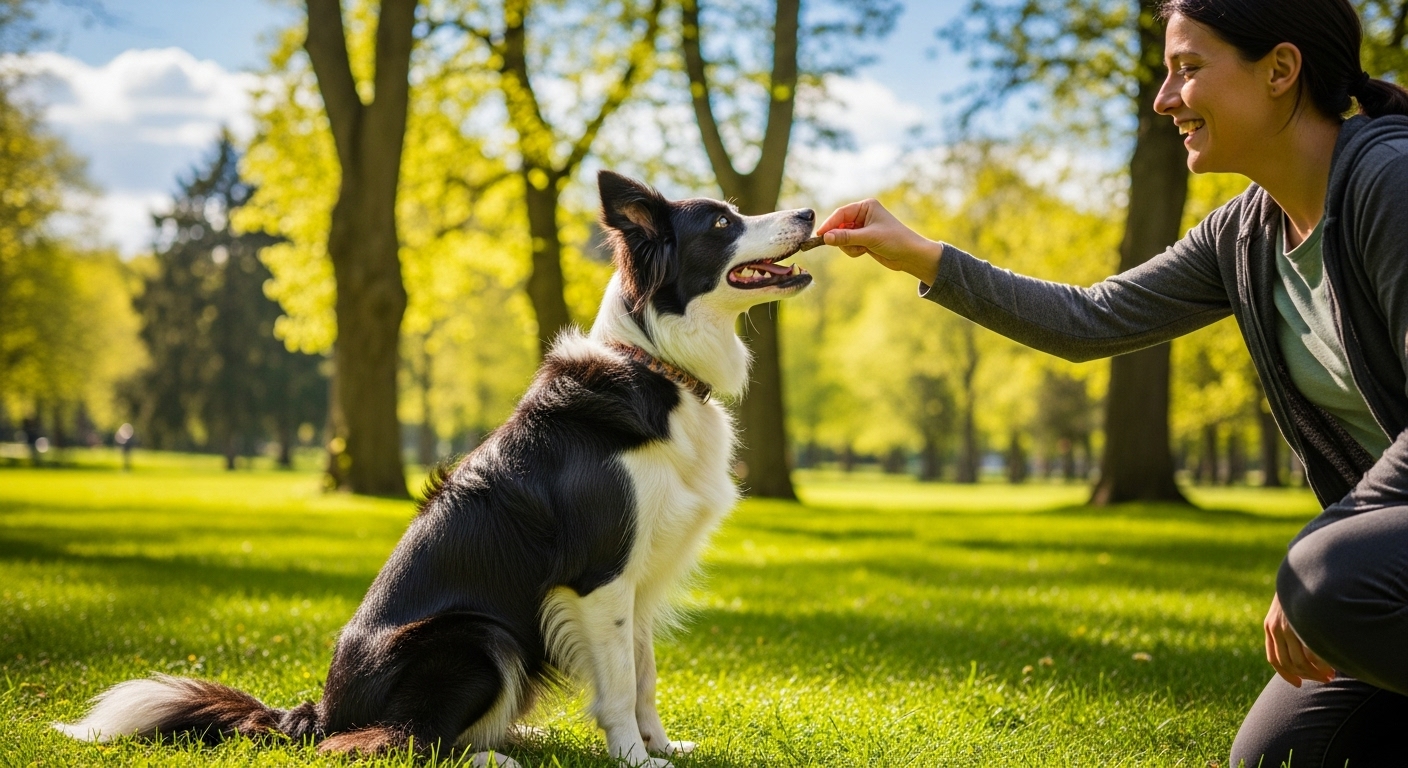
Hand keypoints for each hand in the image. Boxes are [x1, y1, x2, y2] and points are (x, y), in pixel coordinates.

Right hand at [816, 199, 943, 284]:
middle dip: (841, 238)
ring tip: (862, 249)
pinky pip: (848, 245)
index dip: (829, 224)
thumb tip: (825, 238)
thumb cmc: (895, 240)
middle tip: (847, 246)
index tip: (820, 235)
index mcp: (866, 206)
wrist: (910, 255)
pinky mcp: (863, 240)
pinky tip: (864, 252)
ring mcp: (862, 228)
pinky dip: (852, 250)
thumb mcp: (869, 238)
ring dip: (848, 246)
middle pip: (839, 226)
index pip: (841, 213)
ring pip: (842, 237)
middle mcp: (863, 215)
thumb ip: (846, 237)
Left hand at [1265, 592, 1335, 686]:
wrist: (1300, 570)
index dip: (1286, 674)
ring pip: (1300, 661)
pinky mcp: (1301, 623)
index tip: (1298, 684)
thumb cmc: (1299, 592)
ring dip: (1315, 673)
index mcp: (1269, 627)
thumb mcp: (1288, 610)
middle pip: (1289, 663)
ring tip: (1330, 675)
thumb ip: (1289, 628)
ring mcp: (1287, 625)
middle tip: (1324, 679)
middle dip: (1307, 676)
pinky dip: (1321, 663)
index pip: (1275, 659)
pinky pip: (1310, 652)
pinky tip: (1332, 665)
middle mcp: (1275, 628)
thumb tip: (1304, 653)